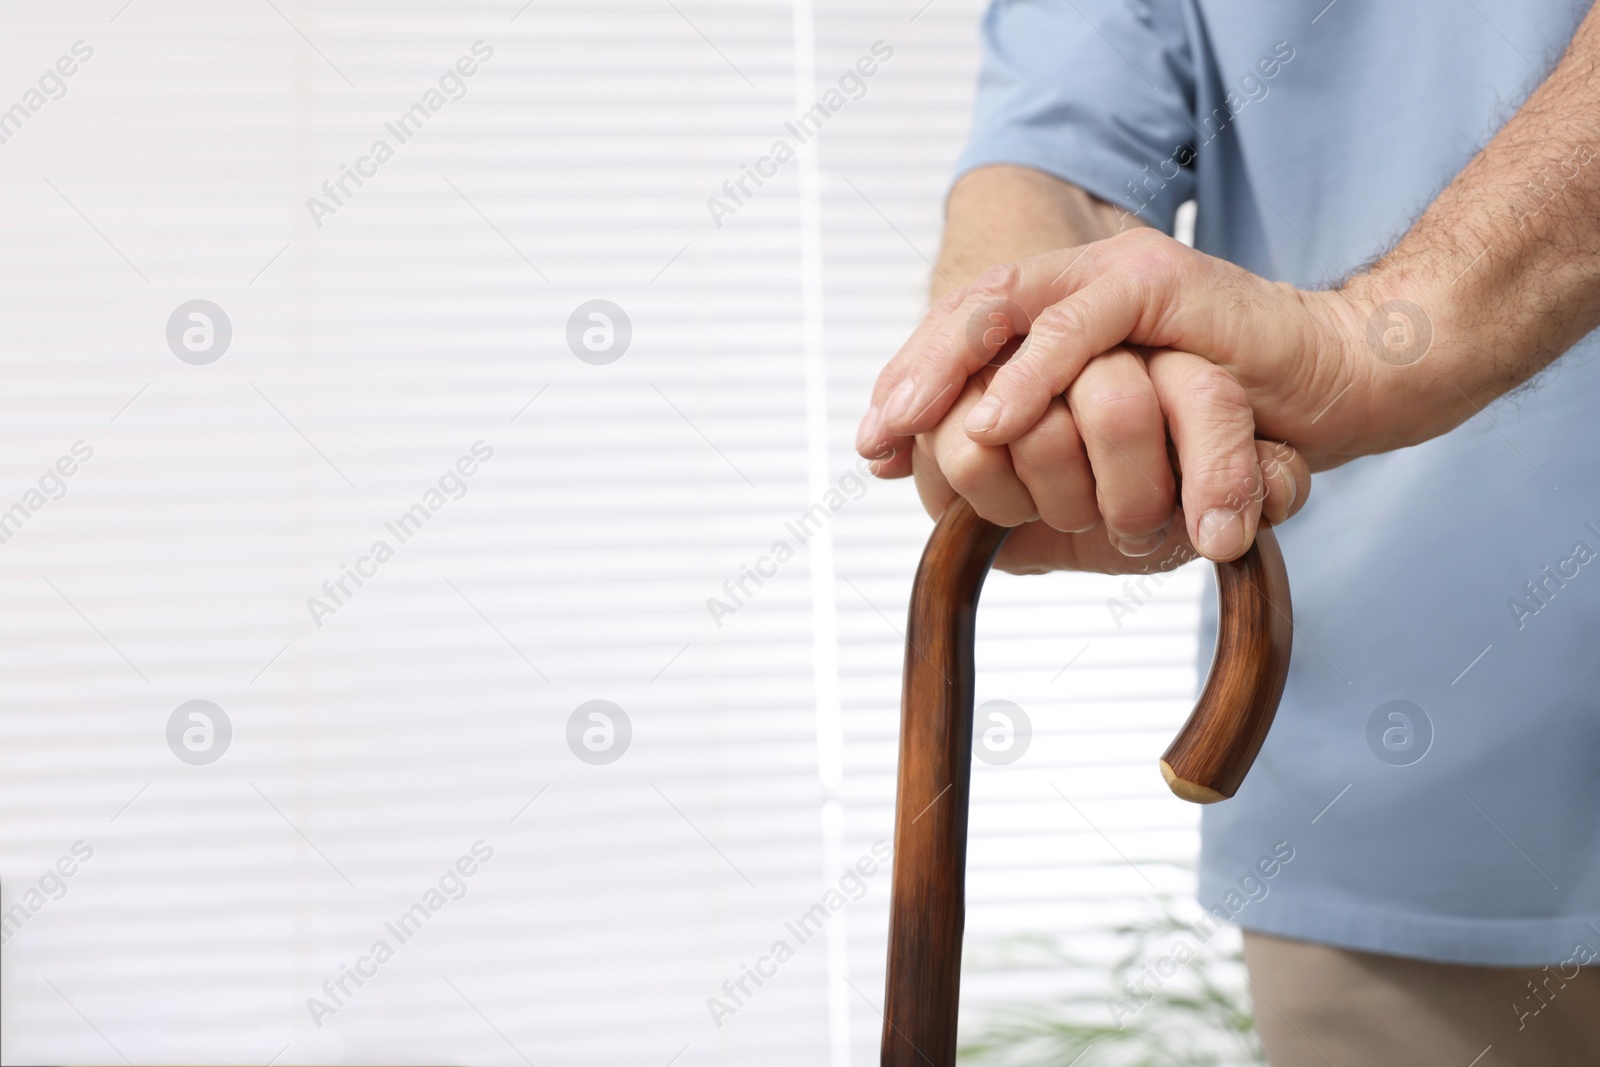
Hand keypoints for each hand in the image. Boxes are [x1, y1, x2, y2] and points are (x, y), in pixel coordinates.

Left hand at [858, 228, 1391, 555]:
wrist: (1334, 385)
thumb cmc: (1227, 424)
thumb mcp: (1124, 444)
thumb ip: (1053, 449)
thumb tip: (967, 484)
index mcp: (1067, 310)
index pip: (968, 335)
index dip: (914, 384)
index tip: (873, 447)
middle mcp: (1083, 281)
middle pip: (969, 311)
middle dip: (915, 376)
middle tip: (875, 436)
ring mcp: (1119, 273)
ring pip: (1005, 305)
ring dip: (949, 370)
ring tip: (908, 427)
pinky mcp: (1162, 282)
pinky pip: (1079, 326)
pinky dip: (1029, 373)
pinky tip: (990, 418)